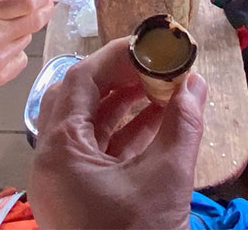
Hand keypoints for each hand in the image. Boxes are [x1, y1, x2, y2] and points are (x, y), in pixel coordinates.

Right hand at [0, 0, 53, 94]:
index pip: (26, 2)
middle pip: (35, 21)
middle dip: (45, 10)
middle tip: (46, 5)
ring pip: (27, 39)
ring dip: (23, 32)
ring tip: (6, 32)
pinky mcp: (0, 76)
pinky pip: (21, 59)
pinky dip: (16, 53)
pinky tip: (1, 51)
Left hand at [28, 38, 207, 229]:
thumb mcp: (166, 178)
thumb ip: (182, 124)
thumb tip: (197, 83)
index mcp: (59, 150)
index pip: (81, 81)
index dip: (117, 57)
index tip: (152, 46)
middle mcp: (50, 162)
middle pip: (79, 101)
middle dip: (120, 79)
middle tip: (157, 65)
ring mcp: (62, 184)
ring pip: (88, 129)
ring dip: (125, 106)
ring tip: (164, 89)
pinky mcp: (77, 201)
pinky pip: (96, 156)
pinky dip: (124, 137)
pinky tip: (158, 124)